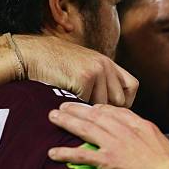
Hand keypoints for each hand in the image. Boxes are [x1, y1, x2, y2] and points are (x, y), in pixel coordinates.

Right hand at [16, 35, 137, 106]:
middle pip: (119, 99)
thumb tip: (116, 107)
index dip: (126, 101)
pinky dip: (76, 105)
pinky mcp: (85, 78)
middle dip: (107, 110)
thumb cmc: (59, 66)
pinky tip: (65, 97)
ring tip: (75, 101)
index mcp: (109, 64)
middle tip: (91, 113)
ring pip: (102, 104)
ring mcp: (97, 71)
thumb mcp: (87, 68)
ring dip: (89, 108)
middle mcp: (106, 66)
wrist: (35, 55)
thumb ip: (103, 81)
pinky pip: (87, 103)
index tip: (114, 109)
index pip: (132, 86)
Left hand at [47, 102, 168, 168]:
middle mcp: (126, 130)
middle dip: (78, 110)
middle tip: (64, 106)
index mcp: (140, 125)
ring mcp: (116, 144)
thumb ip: (150, 138)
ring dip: (68, 122)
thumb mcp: (162, 143)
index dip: (100, 108)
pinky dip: (66, 152)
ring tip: (54, 118)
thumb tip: (147, 140)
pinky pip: (82, 154)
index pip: (116, 111)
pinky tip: (53, 152)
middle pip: (97, 115)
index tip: (90, 108)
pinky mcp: (109, 160)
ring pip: (87, 128)